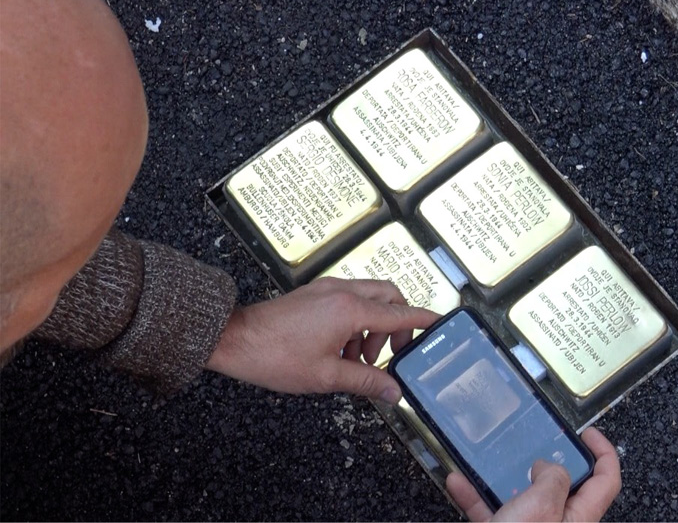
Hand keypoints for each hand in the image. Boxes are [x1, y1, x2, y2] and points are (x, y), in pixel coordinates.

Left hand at [206, 277, 438, 401]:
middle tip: (392, 352)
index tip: (441, 323)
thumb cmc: (274, 356)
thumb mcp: (327, 375)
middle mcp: (343, 292)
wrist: (234, 340)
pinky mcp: (315, 294)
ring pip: (369, 298)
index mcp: (351, 310)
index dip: (423, 320)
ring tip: (359, 358)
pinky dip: (356, 321)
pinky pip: (349, 300)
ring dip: (374, 325)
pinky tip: (342, 348)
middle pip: (389, 296)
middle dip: (398, 323)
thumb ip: (365, 380)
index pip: (400, 312)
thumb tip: (393, 391)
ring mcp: (327, 289)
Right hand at [446, 427, 621, 521]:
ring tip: (493, 460)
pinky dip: (475, 497)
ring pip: (522, 498)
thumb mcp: (543, 506)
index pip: (606, 482)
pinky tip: (459, 483)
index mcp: (579, 519)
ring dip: (504, 478)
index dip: (603, 453)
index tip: (587, 433)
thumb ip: (553, 479)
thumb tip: (549, 467)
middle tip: (537, 443)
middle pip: (563, 488)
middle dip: (548, 463)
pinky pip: (491, 513)